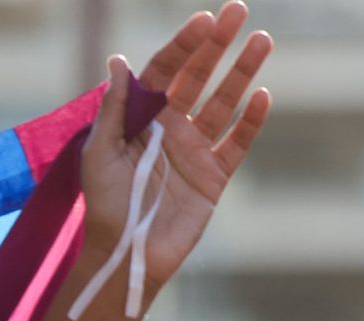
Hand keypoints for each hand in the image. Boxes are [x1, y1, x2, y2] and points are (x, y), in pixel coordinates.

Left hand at [81, 2, 273, 294]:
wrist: (125, 253)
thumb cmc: (104, 204)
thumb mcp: (99, 152)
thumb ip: (114, 108)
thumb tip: (120, 60)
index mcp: (141, 119)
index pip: (165, 71)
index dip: (183, 45)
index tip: (203, 20)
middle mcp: (170, 128)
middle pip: (198, 77)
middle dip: (217, 44)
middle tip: (239, 11)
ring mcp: (194, 150)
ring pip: (224, 103)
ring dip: (242, 72)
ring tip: (262, 40)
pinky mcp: (213, 176)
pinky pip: (236, 143)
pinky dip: (251, 121)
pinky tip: (264, 96)